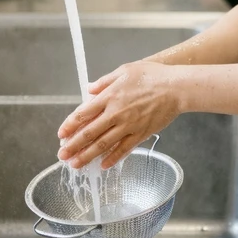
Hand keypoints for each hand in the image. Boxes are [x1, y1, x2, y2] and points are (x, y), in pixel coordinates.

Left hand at [56, 62, 181, 168]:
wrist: (176, 88)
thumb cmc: (152, 75)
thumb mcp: (124, 71)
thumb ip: (104, 81)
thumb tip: (89, 89)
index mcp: (109, 96)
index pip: (83, 113)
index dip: (70, 125)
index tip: (61, 135)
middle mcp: (115, 113)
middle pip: (89, 133)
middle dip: (73, 146)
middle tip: (61, 156)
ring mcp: (128, 126)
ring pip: (103, 145)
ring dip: (87, 156)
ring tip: (75, 165)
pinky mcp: (141, 134)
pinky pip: (124, 149)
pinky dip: (113, 158)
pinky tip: (103, 166)